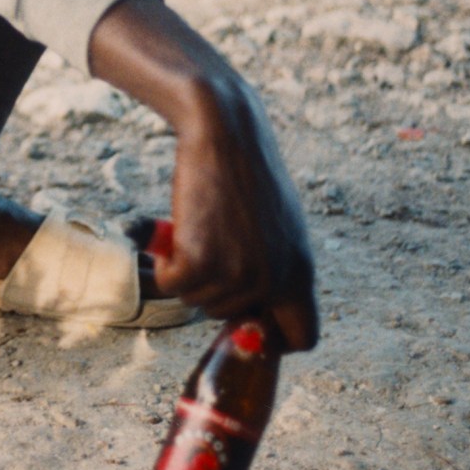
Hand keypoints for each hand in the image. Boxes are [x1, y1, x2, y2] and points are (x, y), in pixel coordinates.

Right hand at [88, 0, 317, 351]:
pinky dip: (166, 264)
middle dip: (215, 292)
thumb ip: (273, 269)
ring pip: (199, 302)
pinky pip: (173, 286)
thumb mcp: (276, 227)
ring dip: (189, 272)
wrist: (225, 130)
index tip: (248, 324)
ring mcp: (241, 273)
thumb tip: (253, 318)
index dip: (273, 339)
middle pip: (233, 318)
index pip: (303, 336)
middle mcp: (277, 278)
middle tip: (210, 249)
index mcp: (302, 271)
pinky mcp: (203, 261)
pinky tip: (176, 232)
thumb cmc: (244, 173)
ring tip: (197, 228)